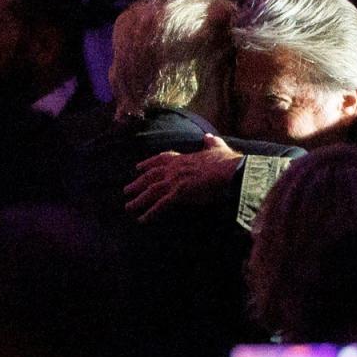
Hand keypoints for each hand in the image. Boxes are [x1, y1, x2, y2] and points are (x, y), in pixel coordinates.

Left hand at [125, 134, 243, 222]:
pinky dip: (150, 212)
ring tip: (128, 207)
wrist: (230, 171)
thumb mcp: (218, 148)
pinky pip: (160, 205)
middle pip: (151, 176)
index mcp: (183, 158)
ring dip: (139, 199)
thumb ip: (211, 143)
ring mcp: (175, 180)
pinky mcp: (179, 193)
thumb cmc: (226, 161)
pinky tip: (142, 220)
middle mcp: (175, 168)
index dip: (148, 163)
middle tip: (126, 190)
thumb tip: (209, 136)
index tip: (138, 167)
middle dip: (138, 183)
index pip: (161, 159)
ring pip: (151, 190)